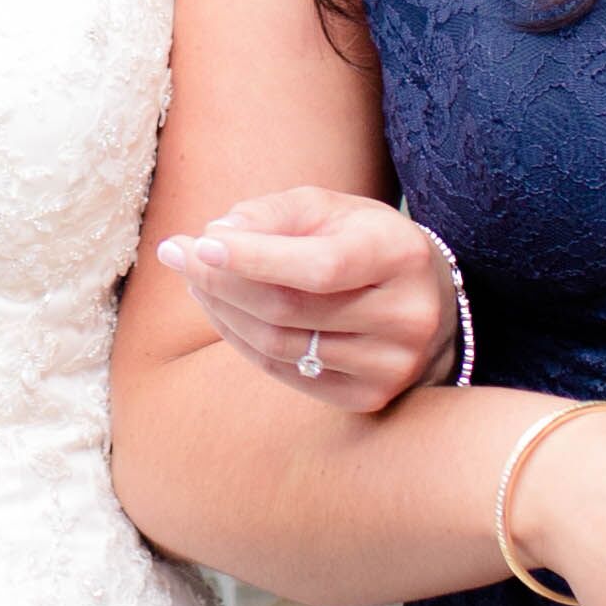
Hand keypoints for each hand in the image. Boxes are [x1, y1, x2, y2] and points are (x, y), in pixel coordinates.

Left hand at [156, 191, 455, 413]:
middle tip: (178, 255)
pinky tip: (224, 313)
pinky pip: (284, 373)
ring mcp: (389, 365)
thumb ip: (275, 212)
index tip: (199, 243)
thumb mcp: (331, 208)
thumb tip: (217, 234)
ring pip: (279, 345)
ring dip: (222, 312)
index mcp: (400, 256)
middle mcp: (405, 316)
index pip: (319, 267)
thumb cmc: (365, 242)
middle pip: (289, 309)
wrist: (427, 301)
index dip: (253, 258)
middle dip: (221, 282)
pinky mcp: (368, 397)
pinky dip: (242, 342)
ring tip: (197, 279)